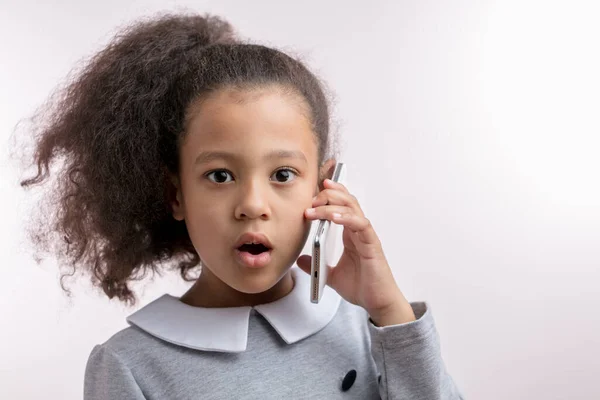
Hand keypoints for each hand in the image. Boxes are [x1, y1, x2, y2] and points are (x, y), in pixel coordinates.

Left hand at [296, 179, 415, 325]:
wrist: (378, 303)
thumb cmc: (361, 288)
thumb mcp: (331, 275)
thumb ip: (316, 266)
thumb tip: (300, 260)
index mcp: (350, 235)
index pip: (342, 206)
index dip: (332, 193)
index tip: (316, 188)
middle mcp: (359, 231)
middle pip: (347, 201)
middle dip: (329, 195)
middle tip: (312, 198)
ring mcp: (366, 236)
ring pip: (352, 209)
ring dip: (333, 204)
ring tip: (316, 206)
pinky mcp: (372, 245)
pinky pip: (361, 224)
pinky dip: (348, 218)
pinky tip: (334, 218)